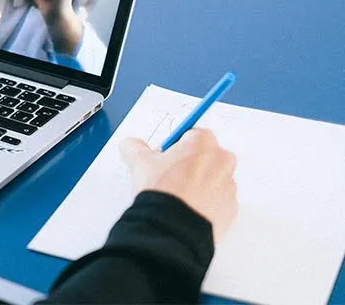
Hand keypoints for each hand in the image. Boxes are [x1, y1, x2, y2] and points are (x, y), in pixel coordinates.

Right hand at [120, 128, 238, 242]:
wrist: (174, 227)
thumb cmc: (163, 190)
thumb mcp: (139, 162)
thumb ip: (134, 146)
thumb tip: (131, 145)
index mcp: (203, 142)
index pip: (191, 134)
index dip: (175, 145)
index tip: (166, 155)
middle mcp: (222, 160)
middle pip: (205, 155)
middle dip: (190, 162)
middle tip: (170, 175)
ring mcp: (229, 185)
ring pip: (213, 178)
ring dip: (199, 182)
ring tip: (177, 195)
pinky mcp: (231, 208)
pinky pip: (218, 199)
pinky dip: (206, 202)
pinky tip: (187, 207)